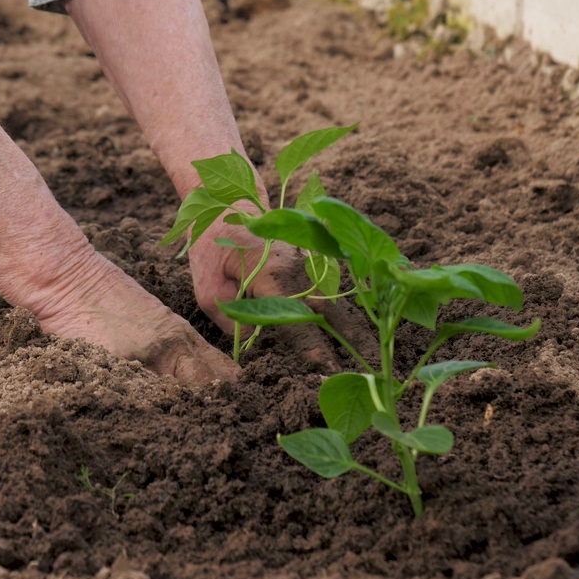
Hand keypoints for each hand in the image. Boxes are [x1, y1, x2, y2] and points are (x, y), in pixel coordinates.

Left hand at [188, 217, 370, 368]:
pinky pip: (330, 296)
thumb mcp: (207, 288)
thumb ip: (231, 321)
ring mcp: (310, 266)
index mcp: (273, 276)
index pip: (297, 320)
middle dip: (353, 342)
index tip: (327, 370)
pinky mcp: (311, 267)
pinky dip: (343, 319)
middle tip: (371, 371)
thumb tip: (254, 349)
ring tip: (371, 361)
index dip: (313, 347)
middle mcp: (300, 271)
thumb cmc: (212, 247)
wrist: (226, 207)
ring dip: (353, 332)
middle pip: (332, 312)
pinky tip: (354, 342)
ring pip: (337, 304)